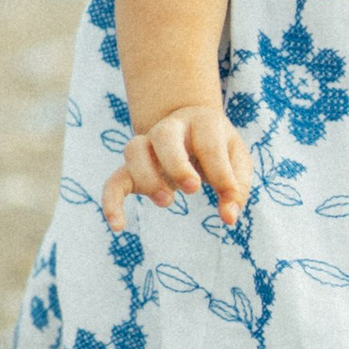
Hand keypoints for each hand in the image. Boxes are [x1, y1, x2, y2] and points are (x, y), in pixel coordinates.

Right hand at [101, 102, 254, 231]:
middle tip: (192, 189)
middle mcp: (171, 128)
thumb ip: (236, 187)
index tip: (228, 196)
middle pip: (164, 134)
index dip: (219, 172)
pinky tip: (119, 226)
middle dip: (176, 163)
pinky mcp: (132, 168)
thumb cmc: (218, 149)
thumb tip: (229, 217)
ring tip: (167, 201)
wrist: (190, 127)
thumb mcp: (237, 161)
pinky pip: (114, 180)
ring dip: (148, 178)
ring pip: (134, 150)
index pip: (209, 145)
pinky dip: (111, 201)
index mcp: (202, 122)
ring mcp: (148, 146)